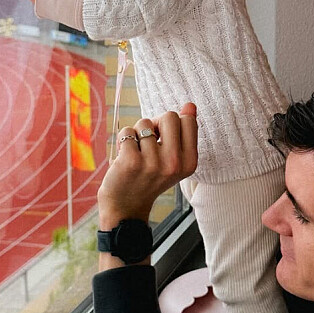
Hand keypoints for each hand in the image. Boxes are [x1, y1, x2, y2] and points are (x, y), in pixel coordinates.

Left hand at [97, 104, 197, 237]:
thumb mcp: (174, 160)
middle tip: (149, 143)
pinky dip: (122, 140)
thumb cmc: (149, 179)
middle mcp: (175, 163)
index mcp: (190, 162)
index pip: (188, 121)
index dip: (172, 124)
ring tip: (136, 153)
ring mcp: (153, 163)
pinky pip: (127, 131)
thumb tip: (190, 105)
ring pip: (144, 123)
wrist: (126, 207)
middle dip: (155, 124)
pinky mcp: (132, 161)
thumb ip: (184, 133)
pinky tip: (124, 158)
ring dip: (136, 134)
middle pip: (169, 116)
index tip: (164, 139)